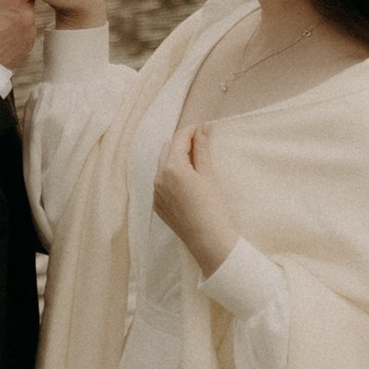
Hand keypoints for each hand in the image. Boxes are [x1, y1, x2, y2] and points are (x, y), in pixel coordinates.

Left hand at [150, 121, 238, 276]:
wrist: (209, 241)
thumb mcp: (209, 174)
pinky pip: (161, 183)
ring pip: (163, 166)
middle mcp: (158, 178)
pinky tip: (187, 181)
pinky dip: (171, 176)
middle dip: (182, 143)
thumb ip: (202, 148)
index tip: (203, 128)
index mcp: (171, 168)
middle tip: (200, 143)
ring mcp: (155, 193)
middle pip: (167, 150)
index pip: (179, 139)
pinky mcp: (157, 206)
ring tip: (195, 162)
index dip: (191, 131)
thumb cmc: (213, 207)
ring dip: (176, 159)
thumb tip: (202, 127)